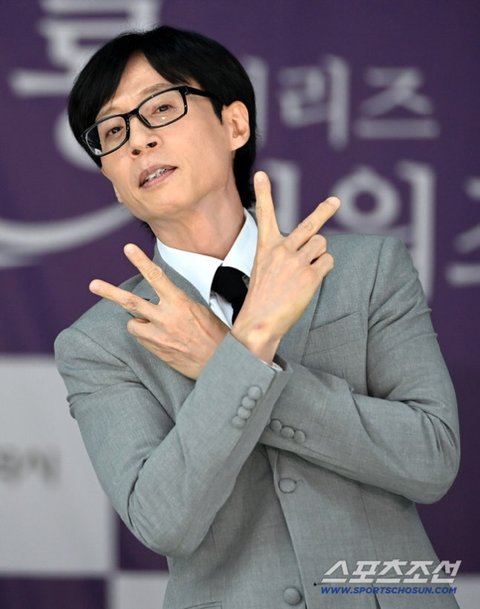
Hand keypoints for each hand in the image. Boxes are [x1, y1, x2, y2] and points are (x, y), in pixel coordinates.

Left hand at [89, 244, 228, 378]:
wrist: (218, 363)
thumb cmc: (213, 335)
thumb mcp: (199, 310)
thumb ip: (177, 301)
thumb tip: (162, 296)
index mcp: (180, 303)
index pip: (156, 277)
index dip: (140, 261)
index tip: (128, 248)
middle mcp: (166, 318)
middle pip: (131, 301)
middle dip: (110, 292)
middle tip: (93, 284)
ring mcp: (159, 336)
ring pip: (132, 323)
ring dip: (138, 322)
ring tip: (153, 326)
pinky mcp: (156, 350)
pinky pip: (141, 338)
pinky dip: (146, 336)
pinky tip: (162, 340)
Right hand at [232, 171, 338, 361]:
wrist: (259, 322)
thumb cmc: (262, 299)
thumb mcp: (265, 269)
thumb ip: (283, 253)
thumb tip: (313, 245)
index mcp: (266, 246)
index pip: (264, 214)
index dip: (263, 192)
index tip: (261, 174)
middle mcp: (281, 249)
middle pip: (310, 225)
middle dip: (324, 211)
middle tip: (335, 202)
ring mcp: (296, 260)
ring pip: (322, 244)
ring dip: (319, 255)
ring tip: (306, 271)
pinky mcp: (309, 274)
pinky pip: (327, 261)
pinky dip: (323, 269)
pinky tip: (310, 281)